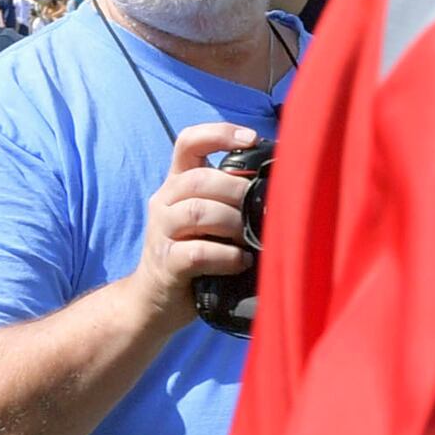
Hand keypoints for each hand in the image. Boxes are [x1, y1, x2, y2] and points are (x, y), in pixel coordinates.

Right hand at [134, 124, 258, 325]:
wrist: (154, 301)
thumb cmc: (194, 254)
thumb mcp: (207, 219)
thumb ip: (228, 198)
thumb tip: (280, 185)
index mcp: (176, 184)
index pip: (188, 142)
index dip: (219, 134)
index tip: (251, 139)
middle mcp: (164, 202)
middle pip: (199, 179)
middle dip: (236, 190)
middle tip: (256, 208)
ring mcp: (161, 233)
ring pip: (197, 212)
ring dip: (233, 223)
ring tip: (248, 238)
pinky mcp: (166, 264)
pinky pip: (198, 252)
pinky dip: (227, 256)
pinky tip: (240, 262)